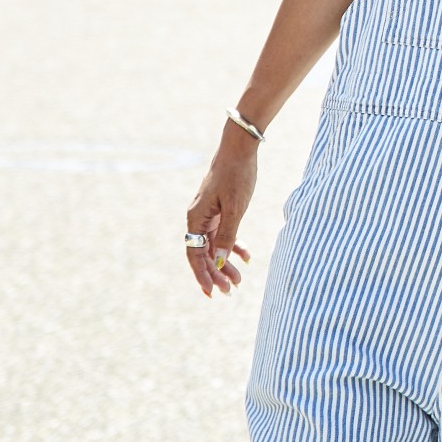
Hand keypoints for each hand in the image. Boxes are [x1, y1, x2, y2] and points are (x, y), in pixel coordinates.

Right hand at [184, 127, 258, 297]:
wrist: (240, 148)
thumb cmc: (237, 176)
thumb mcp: (235, 208)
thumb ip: (227, 235)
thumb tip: (219, 261)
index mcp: (196, 219)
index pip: (195, 255)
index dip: (202, 275)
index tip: (212, 293)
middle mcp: (198, 219)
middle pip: (204, 253)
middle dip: (217, 273)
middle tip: (231, 290)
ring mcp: (209, 214)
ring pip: (215, 246)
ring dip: (226, 263)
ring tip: (240, 280)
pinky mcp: (220, 210)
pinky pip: (224, 234)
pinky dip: (233, 245)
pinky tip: (247, 257)